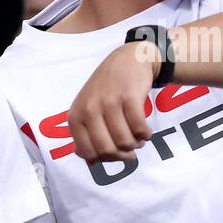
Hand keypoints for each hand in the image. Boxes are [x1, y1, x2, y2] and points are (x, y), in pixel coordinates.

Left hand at [69, 43, 158, 163]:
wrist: (129, 59)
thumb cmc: (107, 88)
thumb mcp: (88, 108)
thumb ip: (86, 134)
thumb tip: (91, 163)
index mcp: (76, 116)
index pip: (87, 153)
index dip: (104, 159)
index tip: (116, 154)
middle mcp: (89, 109)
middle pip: (107, 150)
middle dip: (122, 155)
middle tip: (131, 150)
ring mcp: (108, 102)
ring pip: (124, 141)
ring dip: (136, 144)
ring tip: (139, 138)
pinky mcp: (129, 97)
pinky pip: (139, 129)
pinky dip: (146, 134)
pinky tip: (146, 130)